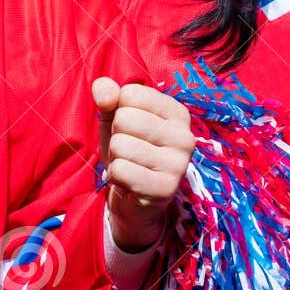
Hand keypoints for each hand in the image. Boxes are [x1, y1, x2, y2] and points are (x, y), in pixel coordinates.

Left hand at [92, 77, 193, 253]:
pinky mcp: (165, 188)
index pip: (130, 94)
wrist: (133, 197)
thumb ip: (108, 95)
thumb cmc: (128, 149)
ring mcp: (179, 164)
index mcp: (177, 112)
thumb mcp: (114, 117)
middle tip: (129, 151)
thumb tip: (104, 93)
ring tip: (130, 166)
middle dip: (116, 136)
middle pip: (124, 118)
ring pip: (120, 145)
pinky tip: (129, 182)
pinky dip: (116, 176)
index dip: (119, 111)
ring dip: (115, 158)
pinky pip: (120, 170)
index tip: (131, 128)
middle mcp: (185, 136)